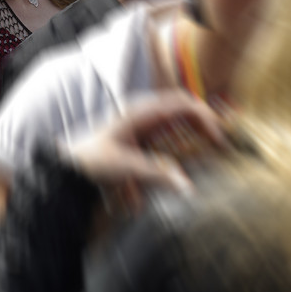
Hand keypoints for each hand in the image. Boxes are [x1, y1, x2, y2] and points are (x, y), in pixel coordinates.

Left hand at [65, 91, 226, 196]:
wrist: (69, 167)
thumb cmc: (91, 160)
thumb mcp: (124, 166)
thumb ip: (156, 175)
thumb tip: (188, 188)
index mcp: (141, 112)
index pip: (182, 103)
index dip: (205, 116)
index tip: (219, 137)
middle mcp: (143, 114)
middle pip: (183, 109)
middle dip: (204, 123)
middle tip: (221, 144)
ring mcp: (142, 125)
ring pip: (177, 121)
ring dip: (194, 133)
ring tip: (211, 150)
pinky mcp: (140, 139)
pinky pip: (167, 137)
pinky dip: (180, 147)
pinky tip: (185, 166)